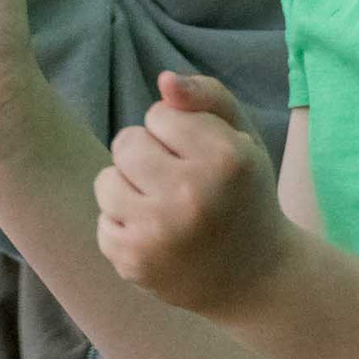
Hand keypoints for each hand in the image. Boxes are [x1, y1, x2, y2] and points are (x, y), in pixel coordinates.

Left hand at [97, 73, 295, 317]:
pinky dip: (124, 226)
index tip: (199, 156)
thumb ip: (208, 95)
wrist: (256, 278)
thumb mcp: (243, 137)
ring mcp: (159, 233)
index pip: (159, 113)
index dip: (176, 132)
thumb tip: (163, 80)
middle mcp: (191, 194)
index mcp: (225, 157)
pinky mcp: (135, 262)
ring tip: (163, 206)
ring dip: (129, 188)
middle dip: (147, 155)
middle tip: (177, 180)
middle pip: (126, 142)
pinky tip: (157, 235)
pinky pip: (103, 223)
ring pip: (106, 181)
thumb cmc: (245, 195)